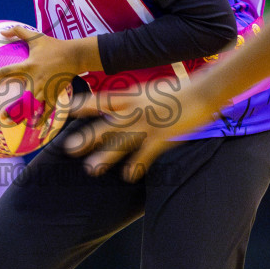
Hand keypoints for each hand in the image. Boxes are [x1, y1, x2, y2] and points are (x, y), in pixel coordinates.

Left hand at [0, 26, 94, 120]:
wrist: (74, 55)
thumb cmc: (53, 45)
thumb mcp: (35, 36)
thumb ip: (18, 31)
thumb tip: (1, 31)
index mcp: (28, 66)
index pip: (8, 71)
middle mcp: (36, 79)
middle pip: (22, 96)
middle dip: (13, 108)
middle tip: (1, 118)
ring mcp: (46, 89)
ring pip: (35, 106)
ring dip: (26, 117)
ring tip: (15, 127)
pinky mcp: (54, 94)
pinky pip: (48, 110)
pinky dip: (44, 120)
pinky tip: (38, 130)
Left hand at [67, 78, 222, 179]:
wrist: (202, 91)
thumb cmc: (176, 92)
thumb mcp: (148, 91)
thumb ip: (132, 101)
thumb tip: (116, 108)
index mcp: (131, 96)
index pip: (102, 100)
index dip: (84, 104)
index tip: (67, 109)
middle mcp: (135, 110)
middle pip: (106, 125)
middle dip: (87, 138)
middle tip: (69, 148)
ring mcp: (148, 125)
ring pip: (122, 143)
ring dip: (106, 156)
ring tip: (91, 169)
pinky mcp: (162, 137)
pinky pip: (146, 154)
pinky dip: (136, 166)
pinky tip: (127, 177)